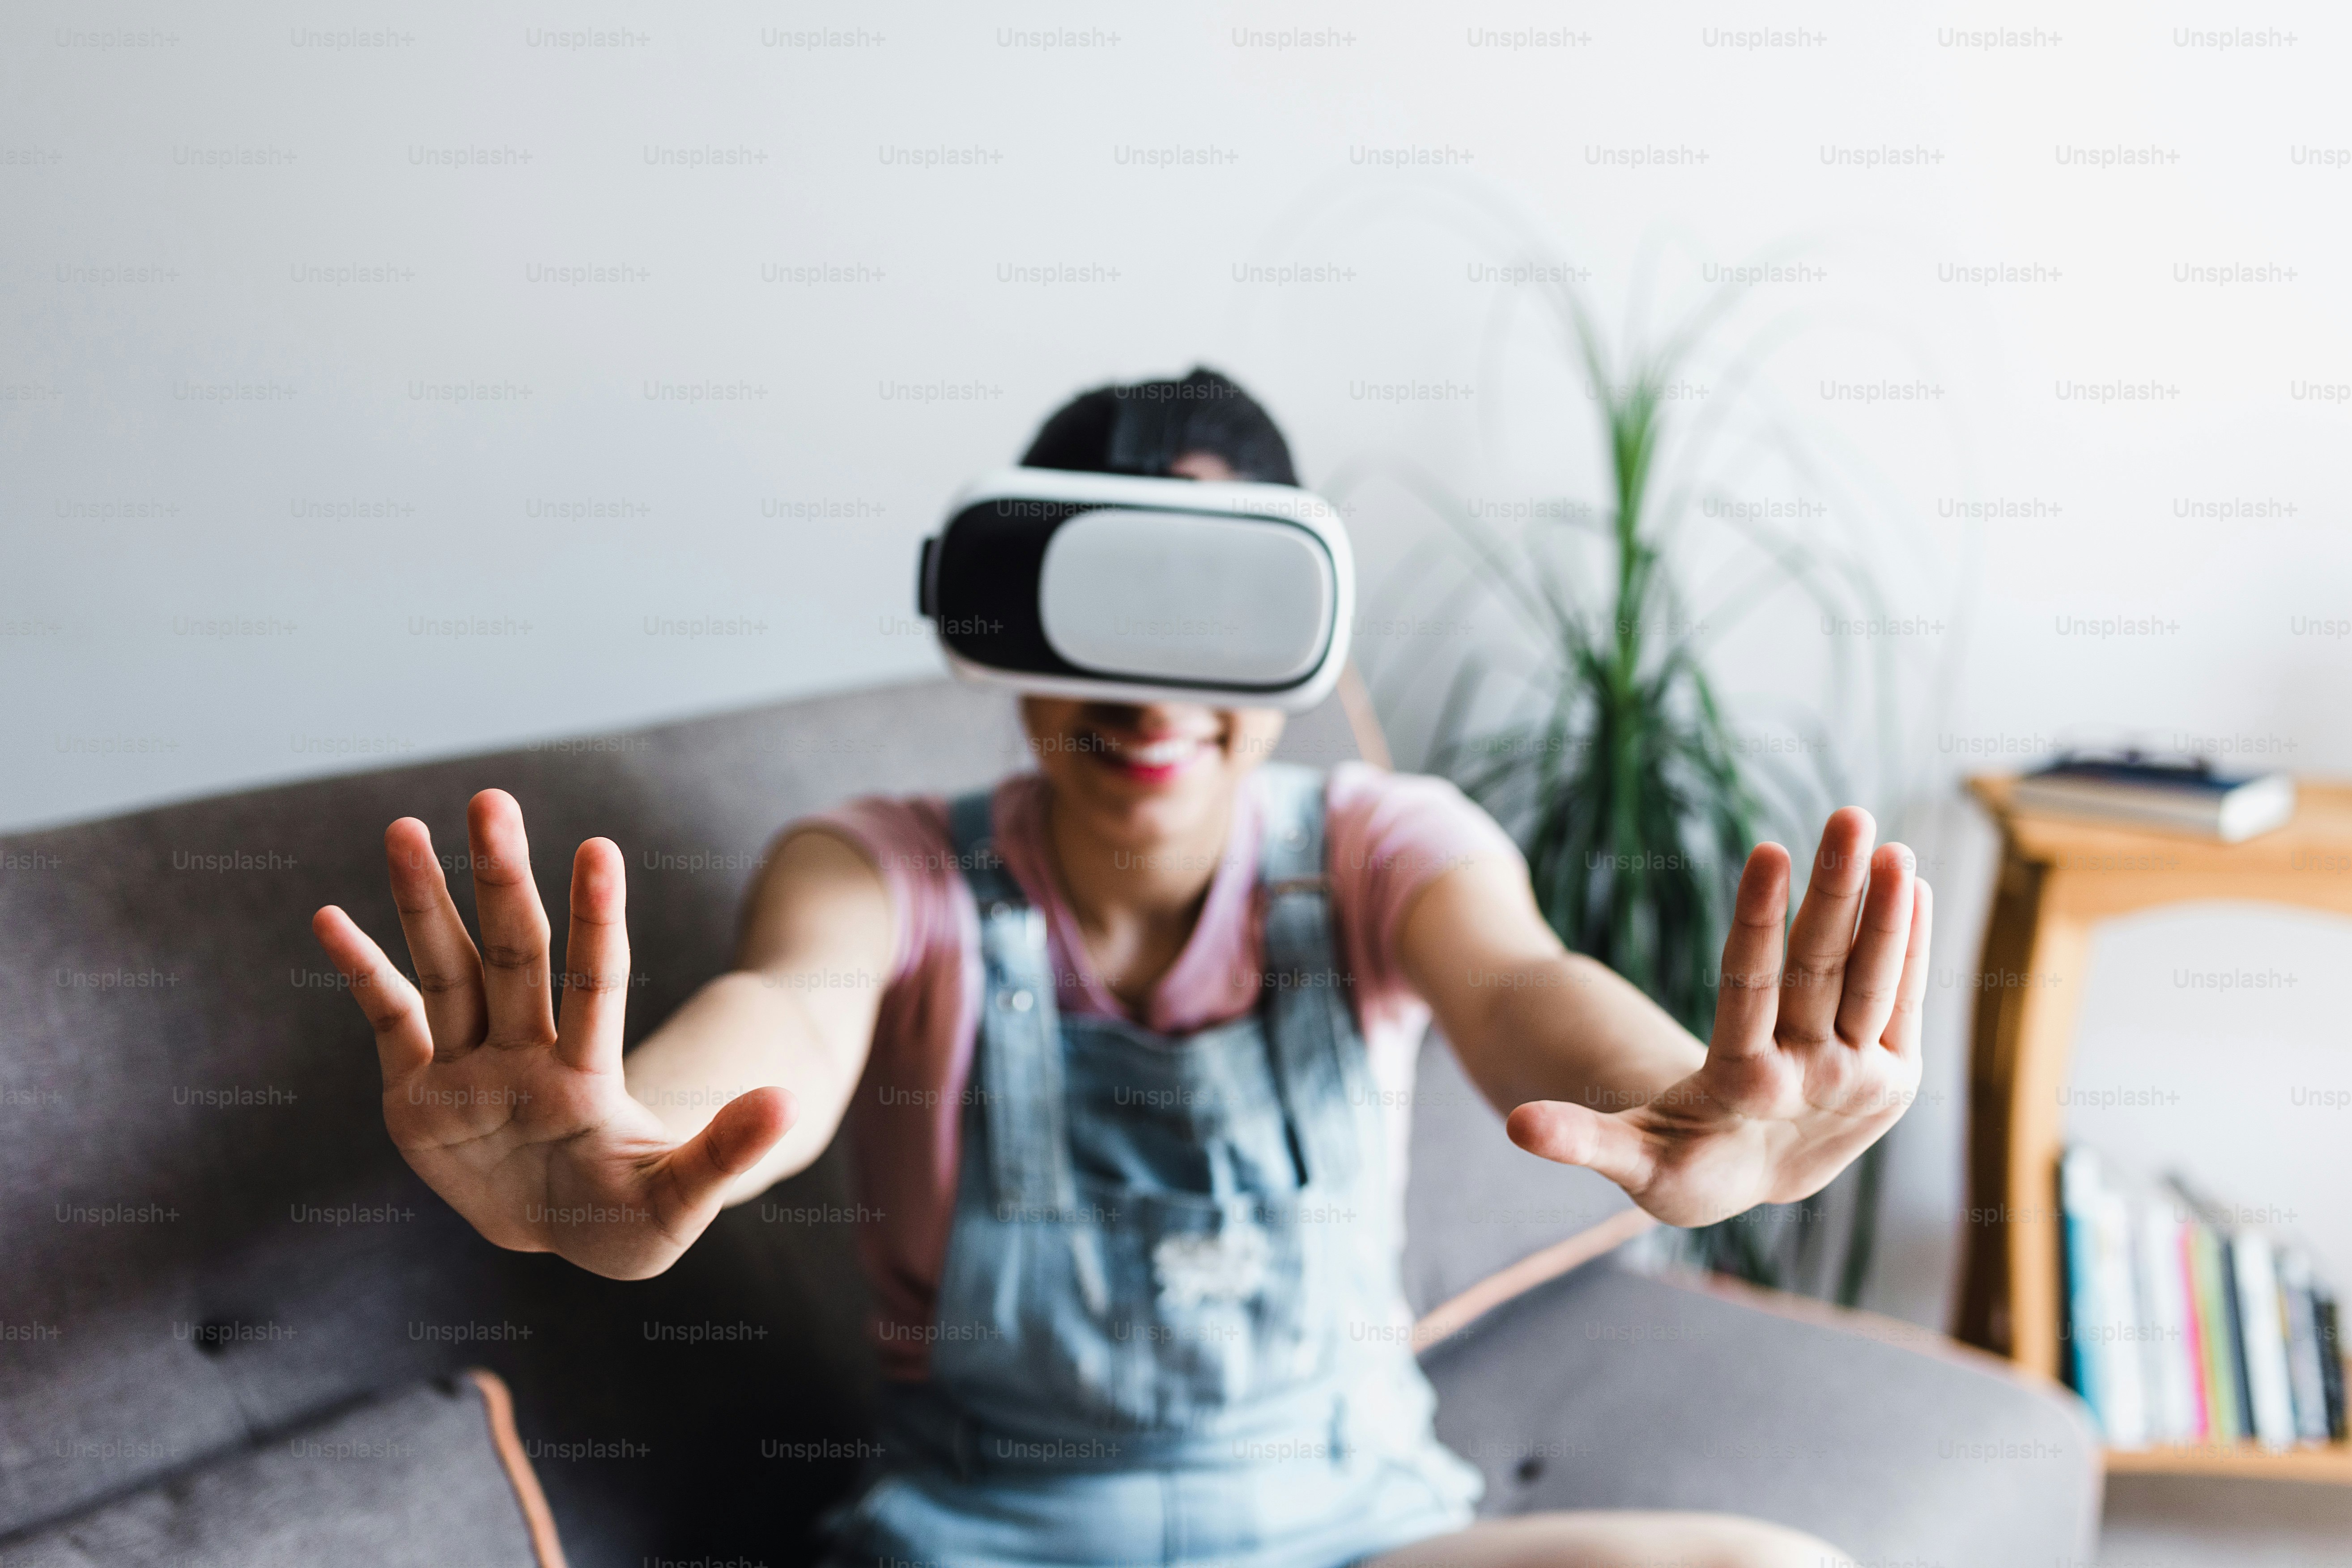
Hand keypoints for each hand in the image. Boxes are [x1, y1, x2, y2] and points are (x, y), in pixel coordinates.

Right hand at [311, 789, 794, 1278]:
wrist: (574, 1234)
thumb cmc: (630, 1218)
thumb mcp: (680, 1202)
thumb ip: (725, 1153)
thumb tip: (788, 1104)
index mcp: (586, 1076)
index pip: (596, 982)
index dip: (597, 919)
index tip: (599, 849)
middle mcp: (527, 1053)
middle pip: (516, 953)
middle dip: (501, 879)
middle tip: (490, 800)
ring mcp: (470, 1068)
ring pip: (449, 969)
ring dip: (425, 901)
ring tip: (406, 828)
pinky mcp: (418, 1095)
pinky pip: (389, 1021)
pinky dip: (361, 972)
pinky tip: (330, 917)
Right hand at [1505, 808, 1930, 1227]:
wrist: (1760, 1189)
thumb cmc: (1681, 1162)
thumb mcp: (1632, 1155)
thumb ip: (1582, 1139)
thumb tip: (1516, 1129)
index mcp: (1742, 1088)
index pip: (1750, 988)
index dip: (1759, 919)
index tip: (1769, 852)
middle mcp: (1812, 1080)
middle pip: (1823, 971)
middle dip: (1837, 892)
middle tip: (1850, 818)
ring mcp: (1861, 1079)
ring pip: (1875, 982)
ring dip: (1887, 911)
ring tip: (1895, 845)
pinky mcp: (1896, 1076)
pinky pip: (1906, 1000)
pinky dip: (1911, 943)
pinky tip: (1913, 886)